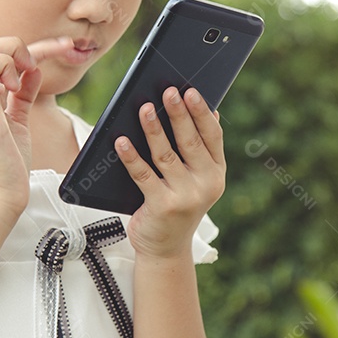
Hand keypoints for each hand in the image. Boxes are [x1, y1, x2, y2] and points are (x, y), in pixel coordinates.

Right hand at [0, 36, 73, 216]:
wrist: (1, 192)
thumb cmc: (8, 160)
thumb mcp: (19, 119)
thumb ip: (23, 94)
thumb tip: (34, 70)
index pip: (1, 52)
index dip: (37, 45)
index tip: (66, 47)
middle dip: (11, 47)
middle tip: (30, 68)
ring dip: (3, 63)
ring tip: (15, 86)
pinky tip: (3, 94)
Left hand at [116, 86, 225, 259]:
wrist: (166, 247)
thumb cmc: (177, 202)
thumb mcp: (195, 177)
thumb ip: (199, 149)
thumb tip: (202, 108)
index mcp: (216, 172)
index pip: (212, 135)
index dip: (201, 112)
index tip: (191, 90)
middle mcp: (206, 184)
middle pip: (189, 141)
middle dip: (178, 114)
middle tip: (168, 91)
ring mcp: (186, 197)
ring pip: (166, 155)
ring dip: (153, 129)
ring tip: (143, 108)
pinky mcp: (162, 206)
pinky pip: (143, 175)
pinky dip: (131, 156)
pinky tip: (121, 141)